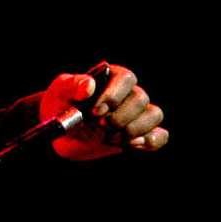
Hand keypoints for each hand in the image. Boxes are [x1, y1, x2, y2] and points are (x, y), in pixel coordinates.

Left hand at [41, 61, 168, 160]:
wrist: (62, 132)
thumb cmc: (61, 104)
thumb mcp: (60, 91)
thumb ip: (73, 85)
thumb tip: (89, 85)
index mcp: (111, 77)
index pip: (126, 78)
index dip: (114, 95)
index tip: (96, 111)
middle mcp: (128, 93)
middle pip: (141, 98)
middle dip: (120, 116)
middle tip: (101, 125)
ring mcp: (136, 114)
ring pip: (154, 115)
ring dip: (133, 129)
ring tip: (110, 137)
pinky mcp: (140, 134)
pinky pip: (160, 135)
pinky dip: (150, 141)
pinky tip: (130, 144)